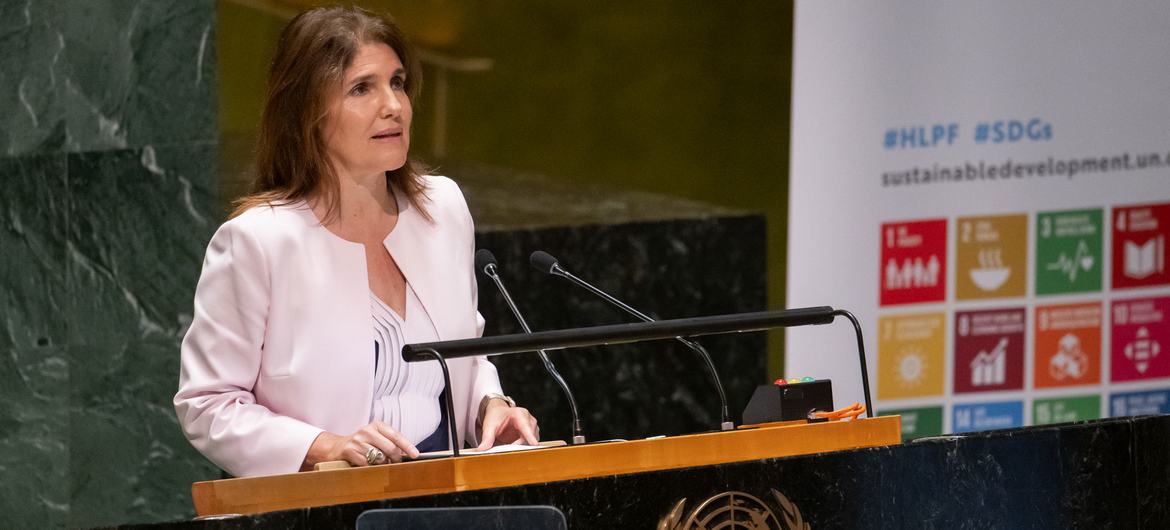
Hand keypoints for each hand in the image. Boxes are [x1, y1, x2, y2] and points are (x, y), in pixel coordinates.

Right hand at [303, 421, 418, 468]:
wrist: (336, 447)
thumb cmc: (361, 444)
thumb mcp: (376, 438)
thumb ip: (390, 443)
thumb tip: (407, 453)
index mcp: (377, 425)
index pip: (396, 435)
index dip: (407, 446)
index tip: (415, 454)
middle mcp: (367, 431)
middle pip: (390, 448)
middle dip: (395, 458)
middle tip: (395, 463)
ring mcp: (357, 441)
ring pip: (379, 458)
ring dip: (382, 464)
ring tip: (378, 463)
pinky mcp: (350, 451)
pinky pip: (367, 464)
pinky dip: (371, 468)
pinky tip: (368, 465)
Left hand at [476, 399, 538, 450]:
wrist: (498, 412)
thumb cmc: (496, 416)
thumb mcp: (489, 425)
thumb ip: (487, 438)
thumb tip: (481, 449)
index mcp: (520, 414)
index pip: (526, 427)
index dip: (530, 437)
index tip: (534, 445)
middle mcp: (529, 420)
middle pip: (530, 438)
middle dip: (521, 447)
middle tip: (508, 453)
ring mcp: (532, 428)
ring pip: (531, 443)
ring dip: (521, 449)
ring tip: (509, 450)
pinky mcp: (532, 435)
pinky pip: (529, 445)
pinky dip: (522, 449)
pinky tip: (513, 449)